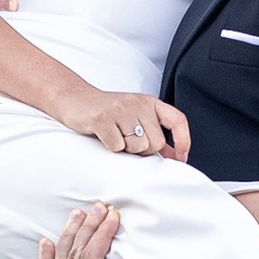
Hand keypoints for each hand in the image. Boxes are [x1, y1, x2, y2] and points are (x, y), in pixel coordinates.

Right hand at [70, 88, 188, 157]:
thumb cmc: (108, 113)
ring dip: (126, 149)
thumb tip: (176, 156)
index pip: (177, 120)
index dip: (183, 141)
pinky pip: (117, 147)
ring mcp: (120, 109)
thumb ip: (155, 135)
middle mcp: (138, 103)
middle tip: (127, 141)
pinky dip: (111, 147)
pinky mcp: (102, 118)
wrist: (74, 99)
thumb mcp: (136, 118)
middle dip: (143, 150)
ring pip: (137, 147)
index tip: (180, 159)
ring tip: (115, 135)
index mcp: (150, 102)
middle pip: (155, 143)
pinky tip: (104, 136)